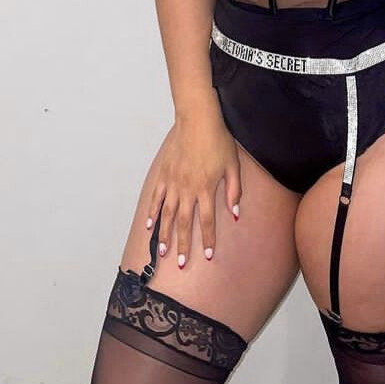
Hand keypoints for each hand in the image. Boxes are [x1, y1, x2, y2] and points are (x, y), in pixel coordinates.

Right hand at [147, 106, 242, 268]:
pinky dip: (152, 213)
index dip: (208, 240)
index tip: (208, 256)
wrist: (197, 119)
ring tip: (163, 252)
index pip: (208, 220)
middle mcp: (188, 189)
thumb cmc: (218, 141)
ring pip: (168, 214)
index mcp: (206, 188)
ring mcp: (173, 182)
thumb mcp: (233, 165)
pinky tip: (149, 226)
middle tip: (181, 264)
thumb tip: (235, 214)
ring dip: (165, 235)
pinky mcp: (163, 174)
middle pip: (185, 223)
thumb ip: (234, 191)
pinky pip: (156, 198)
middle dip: (184, 245)